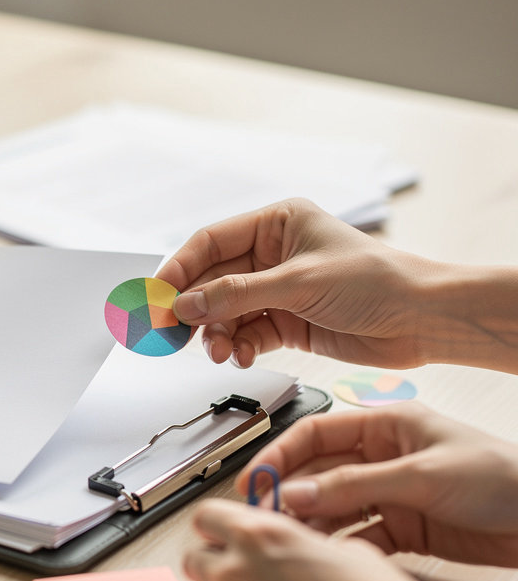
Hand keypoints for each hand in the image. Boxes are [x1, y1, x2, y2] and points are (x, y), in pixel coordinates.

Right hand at [157, 198, 440, 368]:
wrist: (422, 321)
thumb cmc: (379, 282)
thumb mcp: (298, 282)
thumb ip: (237, 295)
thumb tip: (188, 304)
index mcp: (277, 224)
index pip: (210, 243)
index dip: (179, 270)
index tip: (158, 297)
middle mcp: (273, 255)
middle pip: (212, 281)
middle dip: (194, 309)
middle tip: (171, 332)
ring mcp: (278, 291)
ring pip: (226, 313)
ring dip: (217, 335)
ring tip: (219, 352)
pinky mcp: (287, 323)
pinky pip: (247, 335)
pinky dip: (239, 348)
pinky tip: (242, 356)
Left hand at [183, 498, 460, 580]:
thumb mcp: (343, 549)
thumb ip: (296, 544)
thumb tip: (286, 549)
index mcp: (260, 536)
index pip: (204, 517)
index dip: (216, 527)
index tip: (224, 536)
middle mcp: (235, 574)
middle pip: (192, 560)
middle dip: (214, 565)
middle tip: (240, 577)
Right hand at [237, 404, 517, 566]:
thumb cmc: (503, 479)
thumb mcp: (422, 476)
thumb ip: (353, 486)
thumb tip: (294, 493)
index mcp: (385, 425)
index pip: (314, 433)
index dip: (278, 455)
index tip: (253, 481)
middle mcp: (382, 457)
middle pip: (317, 473)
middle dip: (289, 495)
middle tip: (265, 519)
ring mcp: (391, 493)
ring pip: (333, 507)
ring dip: (312, 524)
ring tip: (291, 542)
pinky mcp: (403, 528)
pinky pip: (358, 535)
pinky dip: (342, 547)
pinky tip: (330, 557)